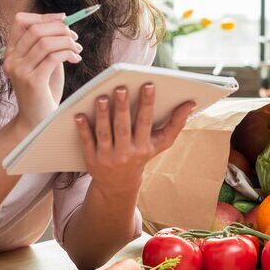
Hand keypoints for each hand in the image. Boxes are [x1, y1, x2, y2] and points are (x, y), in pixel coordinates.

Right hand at [3, 12, 82, 130]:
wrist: (37, 121)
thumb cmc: (44, 91)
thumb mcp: (44, 63)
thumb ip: (48, 45)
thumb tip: (64, 24)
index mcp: (11, 52)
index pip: (20, 22)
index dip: (43, 16)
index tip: (63, 19)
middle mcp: (11, 60)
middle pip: (35, 30)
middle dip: (60, 29)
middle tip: (75, 37)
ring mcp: (20, 71)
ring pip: (45, 42)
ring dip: (66, 41)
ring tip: (77, 49)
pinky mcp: (33, 81)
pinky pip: (53, 57)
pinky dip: (68, 53)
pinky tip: (76, 58)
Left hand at [74, 83, 194, 196]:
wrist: (119, 184)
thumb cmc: (142, 155)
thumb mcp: (161, 143)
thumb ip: (176, 123)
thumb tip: (190, 103)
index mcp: (144, 146)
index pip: (146, 122)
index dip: (147, 104)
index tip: (148, 85)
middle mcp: (126, 153)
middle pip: (124, 127)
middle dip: (122, 107)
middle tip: (120, 87)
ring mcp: (108, 157)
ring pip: (105, 133)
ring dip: (102, 115)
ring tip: (100, 98)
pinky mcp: (91, 160)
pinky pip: (87, 142)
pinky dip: (83, 129)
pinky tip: (79, 115)